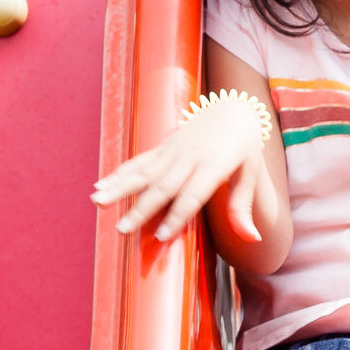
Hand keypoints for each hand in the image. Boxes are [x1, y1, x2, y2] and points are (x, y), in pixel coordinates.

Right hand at [91, 101, 268, 242]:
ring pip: (143, 172)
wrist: (232, 109)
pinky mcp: (163, 147)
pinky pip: (138, 161)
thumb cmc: (244, 147)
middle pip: (162, 186)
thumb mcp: (251, 173)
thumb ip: (244, 207)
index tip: (162, 236)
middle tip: (121, 228)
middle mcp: (189, 157)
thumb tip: (252, 240)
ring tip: (98, 201)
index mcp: (214, 165)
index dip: (177, 216)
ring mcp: (173, 151)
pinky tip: (100, 184)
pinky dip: (118, 173)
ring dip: (119, 187)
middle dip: (140, 208)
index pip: (192, 195)